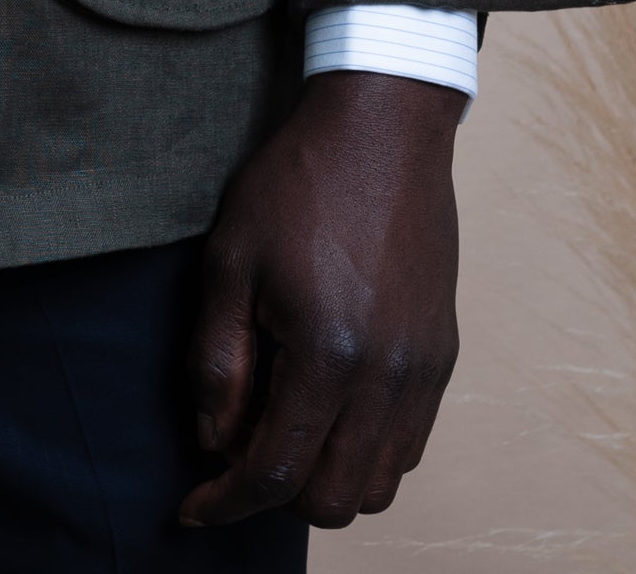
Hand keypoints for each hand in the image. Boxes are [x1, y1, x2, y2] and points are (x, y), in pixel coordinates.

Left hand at [179, 70, 460, 530]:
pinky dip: (366, 451)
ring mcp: (424, 370)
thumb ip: (216, 361)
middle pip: (334, 499)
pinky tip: (328, 406)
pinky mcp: (442, 354)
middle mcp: (387, 377)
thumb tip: (214, 442)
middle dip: (276, 495)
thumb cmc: (298, 183)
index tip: (193, 508)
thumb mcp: (230, 261)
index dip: (226, 503)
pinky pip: (409, 445)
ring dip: (326, 478)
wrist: (382, 127)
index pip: (275, 473)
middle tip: (237, 452)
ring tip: (283, 428)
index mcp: (328, 354)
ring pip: (379, 484)